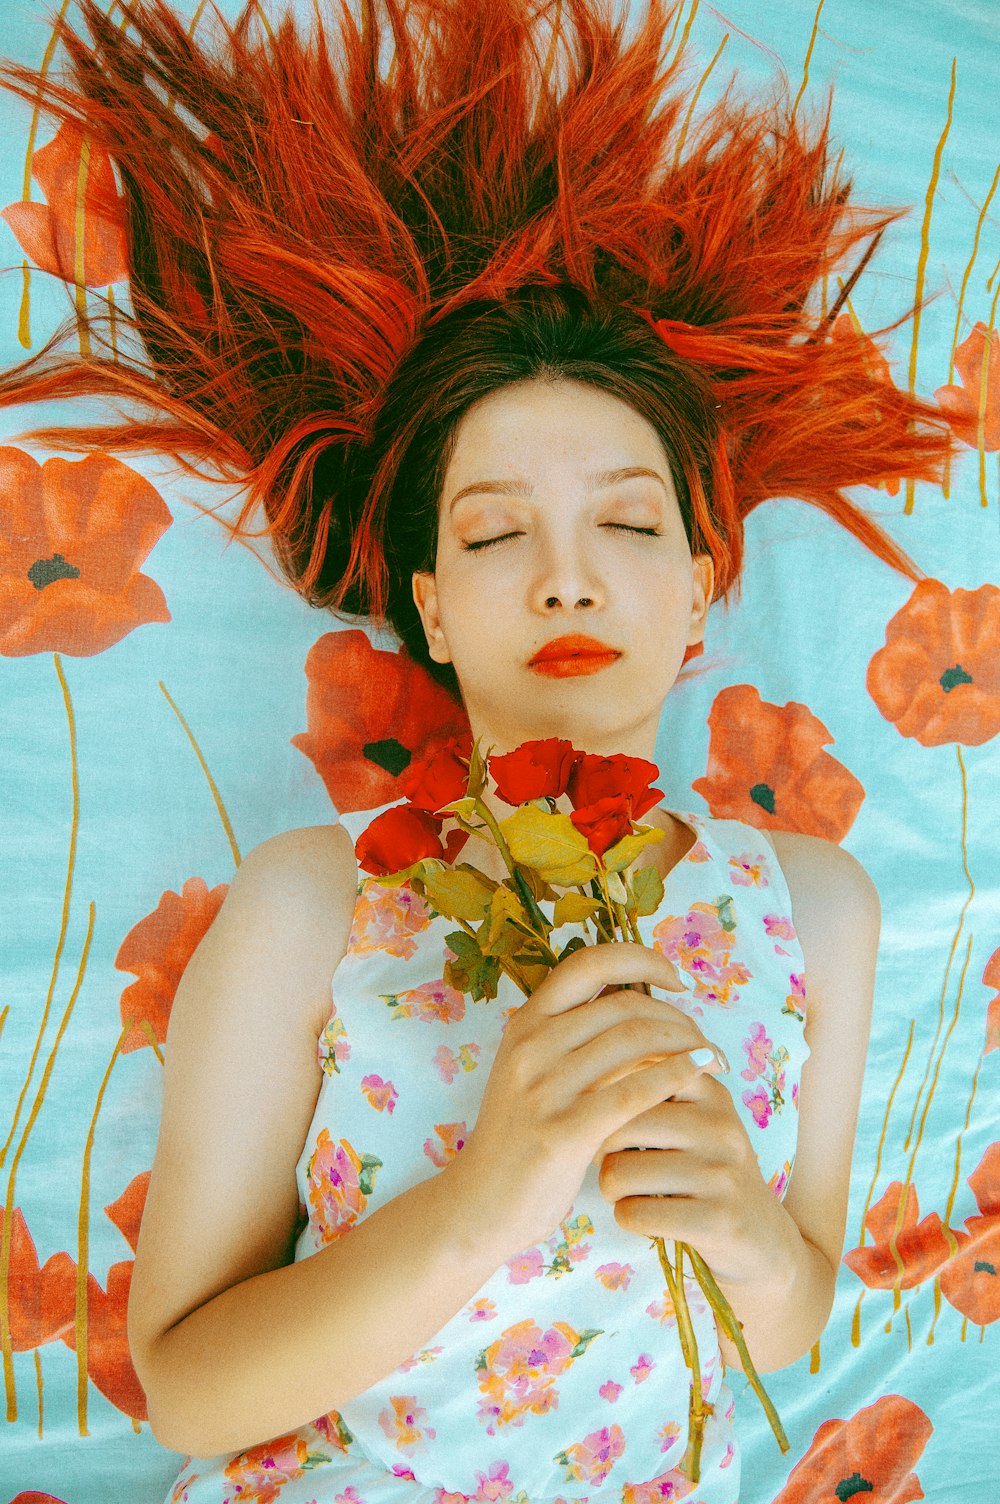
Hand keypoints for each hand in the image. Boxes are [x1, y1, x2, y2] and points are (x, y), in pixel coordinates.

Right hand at [447, 940, 728, 1263]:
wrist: (482, 1203)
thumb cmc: (520, 1135)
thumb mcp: (532, 1071)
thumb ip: (572, 1036)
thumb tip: (637, 1003)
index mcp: (526, 1023)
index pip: (590, 962)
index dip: (642, 959)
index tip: (677, 979)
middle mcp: (532, 1045)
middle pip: (625, 1005)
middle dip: (677, 1017)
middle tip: (703, 1038)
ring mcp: (544, 1088)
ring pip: (636, 1041)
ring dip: (687, 1044)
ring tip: (713, 1059)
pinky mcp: (564, 1131)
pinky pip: (634, 1091)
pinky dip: (677, 1074)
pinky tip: (700, 1074)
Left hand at [595, 1068, 785, 1286]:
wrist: (761, 1238)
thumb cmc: (704, 1169)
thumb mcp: (692, 1118)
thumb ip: (650, 1086)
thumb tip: (586, 1070)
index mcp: (709, 1089)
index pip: (635, 1074)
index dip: (605, 1099)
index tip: (606, 1116)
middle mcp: (720, 1124)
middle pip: (618, 1123)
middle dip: (600, 1148)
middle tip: (613, 1162)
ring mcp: (722, 1172)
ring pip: (620, 1171)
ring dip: (610, 1188)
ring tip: (628, 1191)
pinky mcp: (718, 1219)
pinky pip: (635, 1213)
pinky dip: (627, 1217)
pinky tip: (645, 1215)